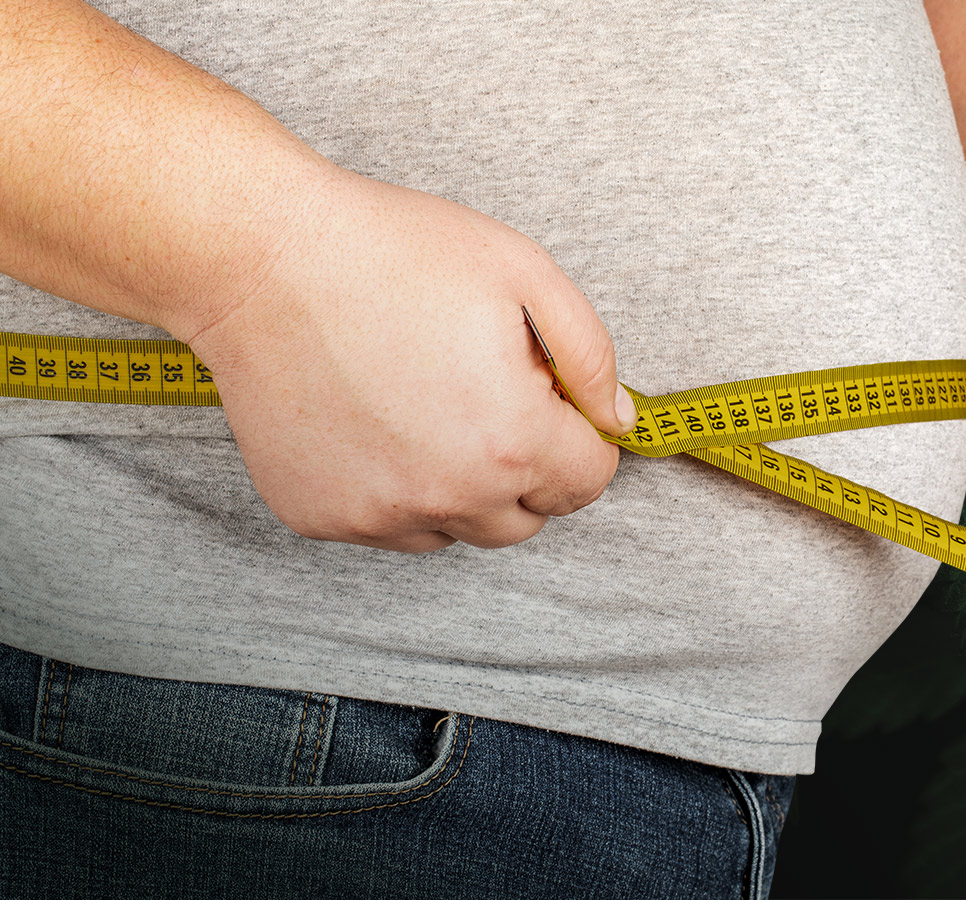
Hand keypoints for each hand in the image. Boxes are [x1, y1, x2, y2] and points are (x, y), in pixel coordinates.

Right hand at [181, 168, 631, 551]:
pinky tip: (374, 419)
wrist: (260, 258)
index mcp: (512, 441)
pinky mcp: (321, 516)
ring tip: (427, 403)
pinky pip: (390, 524)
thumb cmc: (392, 252)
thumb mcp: (526, 274)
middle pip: (529, 516)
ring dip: (464, 485)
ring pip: (460, 529)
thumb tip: (616, 421)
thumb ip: (590, 357)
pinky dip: (396, 488)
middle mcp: (448, 495)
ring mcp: (379, 513)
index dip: (578, 434)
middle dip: (527, 464)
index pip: (590, 481)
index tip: (547, 396)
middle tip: (483, 391)